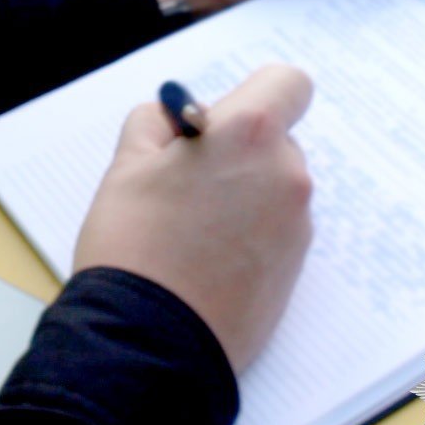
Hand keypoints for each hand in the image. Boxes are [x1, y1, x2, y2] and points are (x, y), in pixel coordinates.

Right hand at [73, 65, 313, 372]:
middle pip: (276, 140)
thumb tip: (177, 120)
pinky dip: (250, 235)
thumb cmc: (134, 246)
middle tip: (187, 184)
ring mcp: (297, 225)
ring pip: (275, 188)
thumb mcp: (127, 163)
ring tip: (192, 230)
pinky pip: (277, 231)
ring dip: (244, 195)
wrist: (148, 341)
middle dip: (239, 151)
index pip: (288, 83)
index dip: (257, 94)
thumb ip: (158, 122)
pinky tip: (208, 260)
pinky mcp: (296, 269)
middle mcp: (287, 174)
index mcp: (250, 134)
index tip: (223, 120)